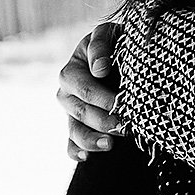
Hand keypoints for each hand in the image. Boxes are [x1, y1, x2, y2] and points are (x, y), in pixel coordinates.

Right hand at [59, 21, 124, 160]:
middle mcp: (67, 93)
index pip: (83, 88)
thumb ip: (101, 46)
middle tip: (126, 126)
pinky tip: (85, 158)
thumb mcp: (110, 36)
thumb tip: (99, 69)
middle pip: (80, 111)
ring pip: (75, 130)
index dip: (103, 98)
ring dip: (91, 140)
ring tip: (110, 144)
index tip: (123, 104)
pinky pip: (71, 144)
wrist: (127, 60)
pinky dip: (75, 152)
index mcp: (73, 71)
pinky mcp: (79, 127)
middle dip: (103, 120)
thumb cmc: (119, 45)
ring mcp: (72, 112)